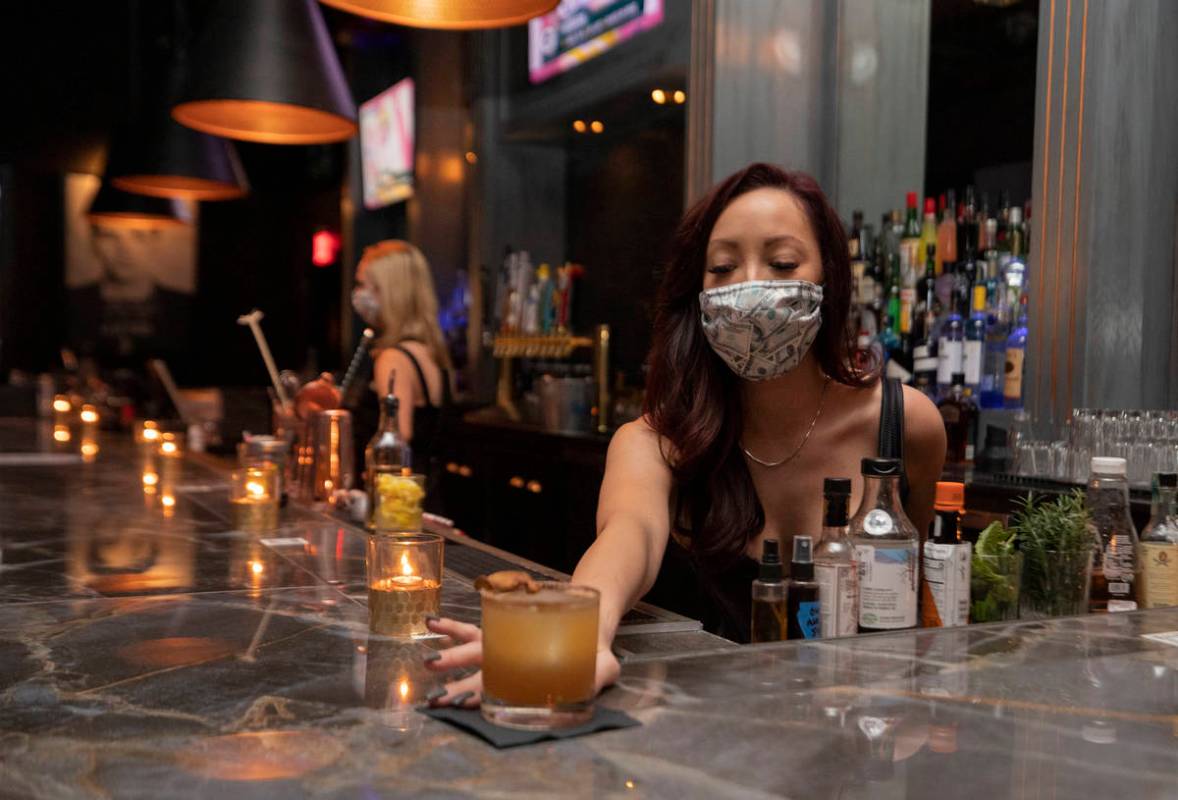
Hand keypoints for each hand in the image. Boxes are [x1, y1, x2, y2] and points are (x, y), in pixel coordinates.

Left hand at [421, 617, 621, 708]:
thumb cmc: (594, 655)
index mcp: (529, 675)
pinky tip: (430, 622)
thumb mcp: (602, 667)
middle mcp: (509, 663)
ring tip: (426, 660)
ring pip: (470, 651)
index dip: (480, 696)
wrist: (592, 632)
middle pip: (480, 674)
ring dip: (449, 655)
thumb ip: (597, 675)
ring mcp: (501, 646)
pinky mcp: (499, 626)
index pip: (501, 689)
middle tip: (435, 698)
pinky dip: (451, 627)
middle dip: (457, 686)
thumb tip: (593, 683)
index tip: (461, 704)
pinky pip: (470, 628)